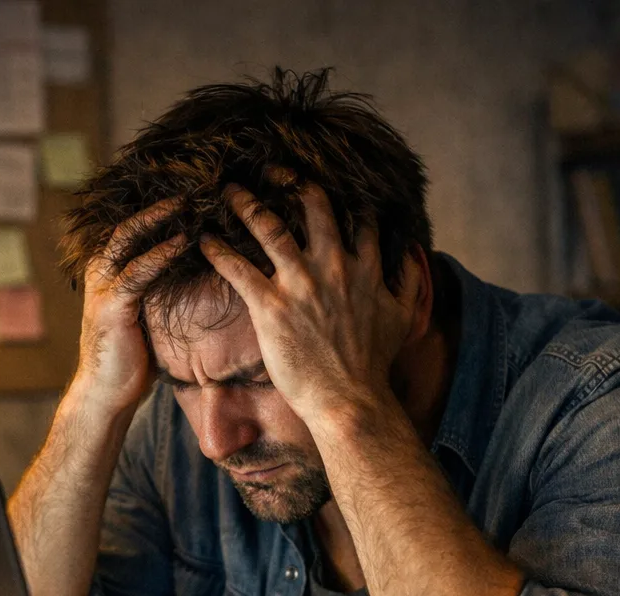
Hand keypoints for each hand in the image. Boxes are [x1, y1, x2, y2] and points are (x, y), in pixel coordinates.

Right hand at [75, 198, 186, 410]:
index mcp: (107, 273)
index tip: (187, 196)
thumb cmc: (130, 359)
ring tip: (189, 203)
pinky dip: (160, 255)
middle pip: (127, 226)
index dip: (157, 212)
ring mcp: (102, 287)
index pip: (131, 231)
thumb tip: (191, 275)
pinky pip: (138, 272)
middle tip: (189, 186)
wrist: (107, 394)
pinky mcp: (112, 306)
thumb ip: (157, 292)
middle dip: (157, 205)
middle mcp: (99, 273)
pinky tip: (182, 242)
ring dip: (160, 219)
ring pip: (128, 240)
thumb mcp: (145, 317)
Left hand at [200, 184, 420, 425]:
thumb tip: (415, 256)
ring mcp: (300, 284)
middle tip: (272, 170)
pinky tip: (204, 241)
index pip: (356, 218)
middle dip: (290, 182)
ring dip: (246, 204)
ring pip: (269, 227)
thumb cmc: (374, 365)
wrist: (350, 400)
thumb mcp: (403, 319)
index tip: (321, 184)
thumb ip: (410, 283)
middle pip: (312, 206)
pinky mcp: (271, 307)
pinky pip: (238, 268)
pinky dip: (218, 251)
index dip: (341, 196)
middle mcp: (333, 266)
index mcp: (364, 268)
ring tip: (228, 191)